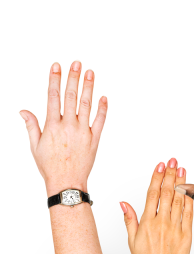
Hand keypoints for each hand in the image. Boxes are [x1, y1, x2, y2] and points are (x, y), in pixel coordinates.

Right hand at [20, 61, 107, 195]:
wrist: (67, 182)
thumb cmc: (50, 166)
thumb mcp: (35, 146)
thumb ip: (32, 126)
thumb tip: (23, 110)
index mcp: (52, 126)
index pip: (54, 96)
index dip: (55, 79)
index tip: (57, 66)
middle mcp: (69, 126)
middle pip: (71, 96)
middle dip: (74, 78)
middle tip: (77, 63)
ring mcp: (83, 132)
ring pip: (86, 105)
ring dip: (89, 87)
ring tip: (91, 73)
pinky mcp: (95, 140)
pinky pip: (100, 121)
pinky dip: (103, 109)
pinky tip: (104, 97)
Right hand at [121, 159, 192, 253]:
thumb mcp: (132, 241)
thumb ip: (129, 220)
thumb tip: (123, 202)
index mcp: (147, 223)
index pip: (152, 194)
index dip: (157, 177)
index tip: (160, 165)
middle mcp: (162, 223)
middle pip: (167, 193)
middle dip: (170, 174)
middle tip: (174, 160)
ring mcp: (176, 229)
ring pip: (178, 200)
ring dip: (181, 183)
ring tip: (182, 169)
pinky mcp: (187, 236)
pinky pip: (189, 214)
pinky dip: (189, 200)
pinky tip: (190, 189)